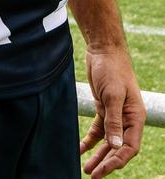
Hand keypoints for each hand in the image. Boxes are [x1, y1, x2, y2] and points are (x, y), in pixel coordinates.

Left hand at [81, 46, 144, 177]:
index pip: (130, 147)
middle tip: (93, 175)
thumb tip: (115, 147)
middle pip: (118, 147)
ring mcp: (114, 114)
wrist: (103, 50)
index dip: (118, 161)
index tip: (104, 170)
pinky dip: (90, 140)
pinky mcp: (103, 108)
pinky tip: (81, 149)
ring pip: (107, 141)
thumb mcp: (113, 95)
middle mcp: (127, 118)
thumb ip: (114, 121)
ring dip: (98, 155)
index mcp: (135, 117)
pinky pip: (98, 129)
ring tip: (86, 168)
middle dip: (106, 162)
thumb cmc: (112, 69)